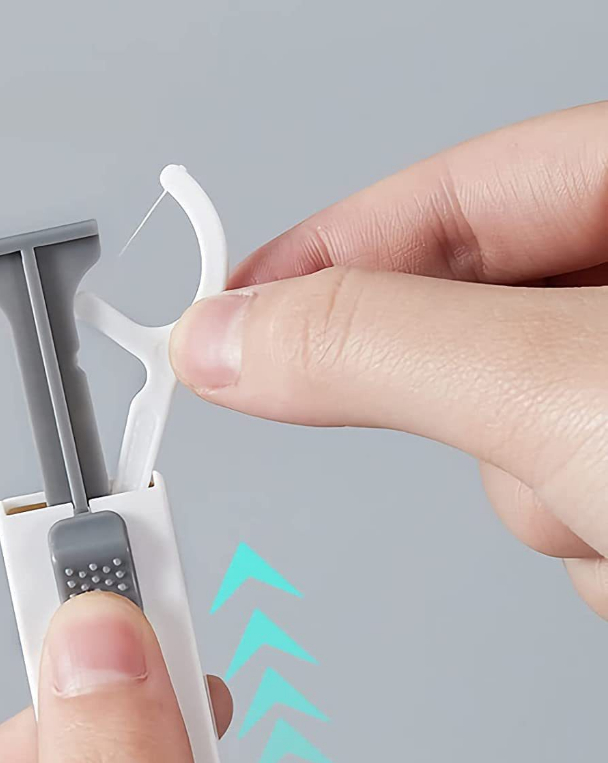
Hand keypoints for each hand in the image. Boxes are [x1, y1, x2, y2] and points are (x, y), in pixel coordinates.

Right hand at [170, 102, 607, 618]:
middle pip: (475, 323)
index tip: (227, 313)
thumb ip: (375, 349)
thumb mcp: (559, 384)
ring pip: (514, 434)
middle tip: (483, 435)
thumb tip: (224, 338)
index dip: (330, 249)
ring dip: (535, 493)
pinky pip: (560, 498)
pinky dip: (581, 538)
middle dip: (467, 410)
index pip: (457, 191)